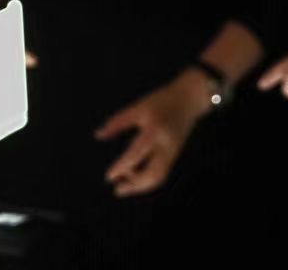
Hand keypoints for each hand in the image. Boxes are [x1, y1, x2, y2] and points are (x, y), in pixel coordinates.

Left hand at [94, 72, 210, 198]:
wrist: (189, 98)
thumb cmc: (160, 101)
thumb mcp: (138, 107)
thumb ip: (118, 122)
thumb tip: (98, 135)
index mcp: (154, 130)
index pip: (136, 154)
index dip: (121, 167)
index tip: (108, 176)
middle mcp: (165, 145)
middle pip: (152, 174)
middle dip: (134, 186)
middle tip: (117, 189)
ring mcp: (172, 152)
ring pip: (158, 178)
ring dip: (141, 186)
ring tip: (124, 184)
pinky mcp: (174, 155)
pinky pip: (161, 174)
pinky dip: (147, 179)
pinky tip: (134, 177)